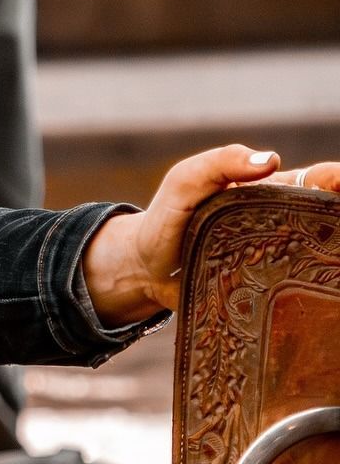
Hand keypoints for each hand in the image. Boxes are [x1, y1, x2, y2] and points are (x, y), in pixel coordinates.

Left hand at [82, 146, 339, 323]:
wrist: (142, 271)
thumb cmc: (168, 216)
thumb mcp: (186, 180)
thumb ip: (219, 163)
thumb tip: (271, 160)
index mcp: (271, 195)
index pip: (316, 183)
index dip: (334, 180)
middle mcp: (283, 228)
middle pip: (327, 223)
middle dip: (339, 222)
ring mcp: (278, 264)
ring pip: (320, 263)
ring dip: (332, 261)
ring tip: (335, 264)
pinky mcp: (266, 298)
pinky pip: (295, 300)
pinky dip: (311, 300)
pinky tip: (323, 303)